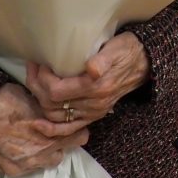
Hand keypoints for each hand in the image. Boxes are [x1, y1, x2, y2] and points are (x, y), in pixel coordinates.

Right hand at [0, 83, 89, 176]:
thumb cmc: (5, 102)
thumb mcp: (35, 99)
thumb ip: (52, 110)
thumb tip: (64, 111)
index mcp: (50, 131)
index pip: (79, 136)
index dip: (77, 128)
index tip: (74, 123)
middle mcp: (42, 151)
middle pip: (67, 150)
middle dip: (65, 140)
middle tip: (58, 130)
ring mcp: (28, 163)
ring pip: (52, 160)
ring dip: (51, 151)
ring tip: (42, 140)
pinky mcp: (15, 171)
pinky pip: (34, 168)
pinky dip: (34, 159)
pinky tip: (27, 148)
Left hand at [24, 31, 149, 125]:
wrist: (144, 64)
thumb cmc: (128, 51)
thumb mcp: (117, 48)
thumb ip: (103, 59)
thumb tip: (92, 69)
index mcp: (97, 87)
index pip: (56, 90)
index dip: (42, 78)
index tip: (39, 61)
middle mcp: (94, 104)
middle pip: (51, 104)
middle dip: (36, 86)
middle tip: (33, 67)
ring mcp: (93, 112)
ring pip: (55, 116)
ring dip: (39, 100)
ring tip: (36, 81)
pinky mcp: (93, 116)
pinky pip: (68, 129)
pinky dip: (51, 129)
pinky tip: (39, 124)